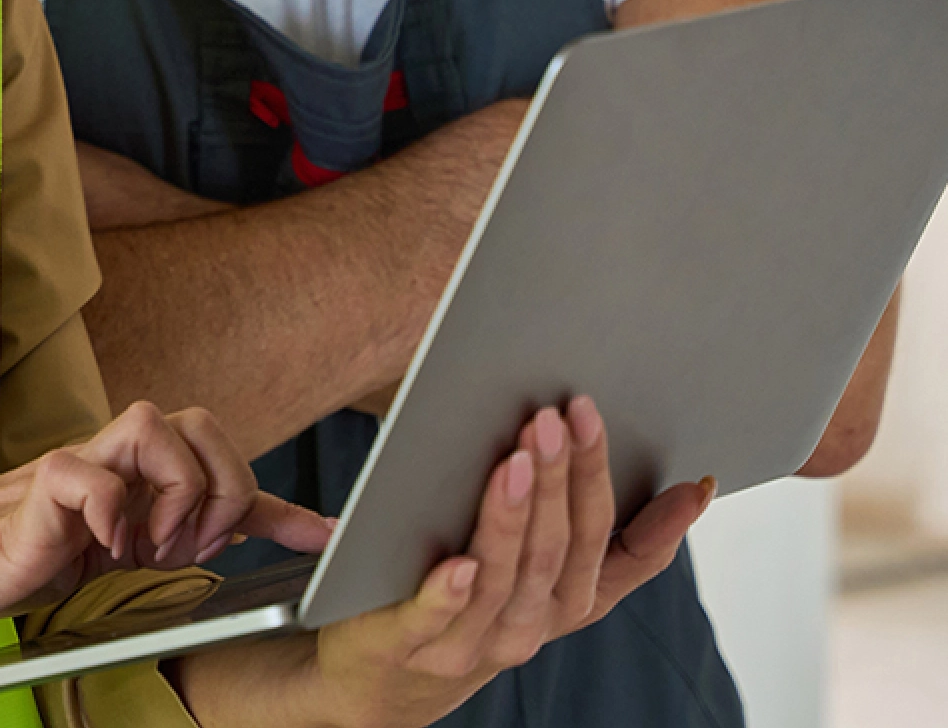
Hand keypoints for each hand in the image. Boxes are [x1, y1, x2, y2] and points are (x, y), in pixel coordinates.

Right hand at [0, 403, 331, 648]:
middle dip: (221, 489)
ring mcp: (67, 470)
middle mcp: (102, 463)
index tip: (322, 536)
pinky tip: (99, 549)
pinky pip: (89, 472)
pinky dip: (111, 511)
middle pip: (200, 424)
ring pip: (155, 425)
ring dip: (174, 493)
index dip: (278, 505)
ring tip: (145, 549)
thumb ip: (144, 552)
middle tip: (190, 548)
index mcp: (122, 484)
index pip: (214, 471)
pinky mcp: (30, 492)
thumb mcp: (90, 570)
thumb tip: (204, 556)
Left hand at [184, 397, 713, 727]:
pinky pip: (433, 619)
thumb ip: (628, 545)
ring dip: (510, 517)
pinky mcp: (409, 646)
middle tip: (553, 419)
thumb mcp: (558, 578)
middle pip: (552, 548)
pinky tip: (458, 563)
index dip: (597, 474)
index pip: (597, 533)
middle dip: (557, 479)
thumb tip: (700, 488)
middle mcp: (527, 626)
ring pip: (501, 575)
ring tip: (515, 460)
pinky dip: (448, 592)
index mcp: (566, 601)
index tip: (592, 415)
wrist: (389, 675)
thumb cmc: (477, 606)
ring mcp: (469, 641)